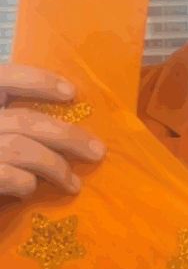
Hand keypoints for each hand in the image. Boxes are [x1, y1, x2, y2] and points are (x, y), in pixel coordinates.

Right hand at [0, 65, 104, 199]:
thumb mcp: (4, 129)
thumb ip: (21, 122)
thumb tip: (73, 123)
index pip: (4, 78)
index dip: (37, 80)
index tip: (72, 92)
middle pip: (26, 121)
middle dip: (68, 137)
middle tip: (98, 152)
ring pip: (23, 149)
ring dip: (56, 168)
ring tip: (74, 184)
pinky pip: (11, 176)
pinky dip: (27, 184)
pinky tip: (29, 190)